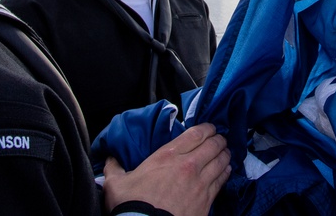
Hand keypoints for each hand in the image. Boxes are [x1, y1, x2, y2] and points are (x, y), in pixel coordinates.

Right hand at [102, 122, 230, 215]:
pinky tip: (226, 170)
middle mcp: (189, 165)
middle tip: (220, 139)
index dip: (207, 128)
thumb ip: (114, 168)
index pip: (196, 133)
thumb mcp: (117, 183)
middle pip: (214, 145)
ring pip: (221, 161)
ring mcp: (200, 183)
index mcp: (169, 156)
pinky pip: (222, 181)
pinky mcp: (206, 200)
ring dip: (225, 154)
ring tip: (225, 152)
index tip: (210, 128)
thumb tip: (109, 159)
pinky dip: (226, 173)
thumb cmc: (132, 206)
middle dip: (219, 139)